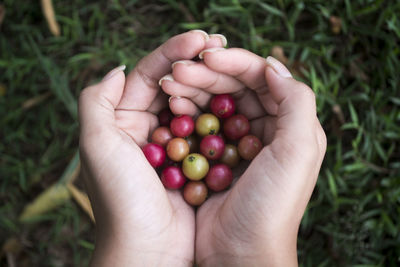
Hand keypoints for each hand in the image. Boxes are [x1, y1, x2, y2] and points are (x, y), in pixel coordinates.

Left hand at [78, 31, 225, 265]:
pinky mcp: (195, 162)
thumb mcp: (96, 144)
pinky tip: (236, 100)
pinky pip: (209, 130)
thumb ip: (96, 100)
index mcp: (122, 121)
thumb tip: (118, 69)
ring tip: (230, 65)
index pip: (147, 74)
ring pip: (194, 104)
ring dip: (210, 84)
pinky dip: (221, 114)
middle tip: (220, 45)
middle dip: (196, 62)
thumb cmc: (121, 199)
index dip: (173, 52)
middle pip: (173, 85)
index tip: (200, 39)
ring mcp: (174, 145)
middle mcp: (147, 129)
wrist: (148, 252)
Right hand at [160, 48, 326, 265]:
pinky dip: (186, 111)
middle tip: (177, 71)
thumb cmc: (272, 205)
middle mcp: (265, 129)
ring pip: (213, 102)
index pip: (261, 78)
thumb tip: (272, 65)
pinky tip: (172, 104)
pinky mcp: (214, 156)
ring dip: (192, 88)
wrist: (240, 254)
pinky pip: (199, 124)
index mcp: (289, 124)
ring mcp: (237, 142)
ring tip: (169, 83)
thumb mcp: (298, 151)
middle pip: (234, 87)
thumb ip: (297, 101)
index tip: (205, 57)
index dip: (234, 62)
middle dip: (206, 74)